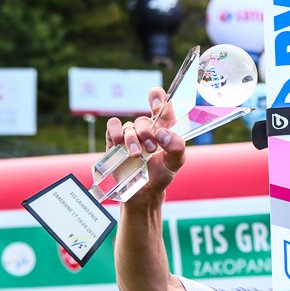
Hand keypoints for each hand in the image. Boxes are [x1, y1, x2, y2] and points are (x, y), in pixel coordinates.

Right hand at [104, 88, 185, 202]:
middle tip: (151, 148)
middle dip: (147, 133)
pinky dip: (115, 132)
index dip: (159, 98)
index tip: (156, 106)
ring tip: (136, 155)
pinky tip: (119, 143)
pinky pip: (113, 126)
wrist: (144, 192)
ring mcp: (132, 134)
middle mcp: (148, 128)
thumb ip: (176, 146)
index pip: (163, 103)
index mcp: (166, 128)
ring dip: (132, 139)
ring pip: (129, 125)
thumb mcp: (176, 162)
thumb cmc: (162, 174)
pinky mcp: (115, 140)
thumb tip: (162, 134)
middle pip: (144, 119)